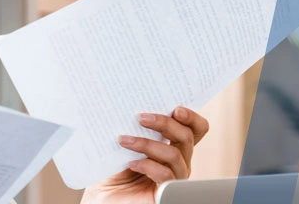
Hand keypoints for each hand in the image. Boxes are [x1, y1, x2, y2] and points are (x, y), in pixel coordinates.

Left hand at [80, 107, 209, 203]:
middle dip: (166, 124)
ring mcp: (174, 177)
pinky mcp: (166, 193)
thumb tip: (131, 105)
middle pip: (187, 137)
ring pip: (174, 154)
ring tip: (124, 140)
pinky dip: (148, 165)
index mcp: (173, 146)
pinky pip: (166, 175)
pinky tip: (131, 163)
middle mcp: (179, 161)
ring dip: (148, 144)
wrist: (102, 199)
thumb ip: (134, 128)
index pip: (195, 129)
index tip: (176, 108)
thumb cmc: (112, 171)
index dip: (192, 118)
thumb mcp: (124, 144)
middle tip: (141, 117)